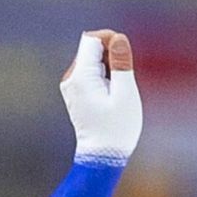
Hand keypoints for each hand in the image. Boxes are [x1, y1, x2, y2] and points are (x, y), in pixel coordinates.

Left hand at [61, 29, 142, 162]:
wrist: (101, 158)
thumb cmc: (116, 129)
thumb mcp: (125, 94)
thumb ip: (121, 63)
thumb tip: (118, 38)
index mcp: (81, 77)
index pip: (92, 39)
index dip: (111, 40)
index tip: (124, 58)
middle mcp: (71, 78)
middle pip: (92, 47)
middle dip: (111, 55)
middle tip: (122, 80)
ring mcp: (71, 86)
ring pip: (92, 60)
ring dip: (109, 67)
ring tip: (116, 91)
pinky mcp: (76, 92)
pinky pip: (91, 72)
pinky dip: (104, 76)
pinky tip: (110, 95)